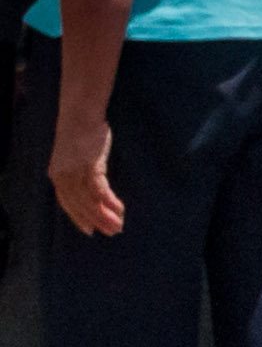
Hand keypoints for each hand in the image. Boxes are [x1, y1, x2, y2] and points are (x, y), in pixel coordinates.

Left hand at [49, 108, 120, 235]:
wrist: (80, 114)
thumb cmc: (81, 133)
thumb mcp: (74, 156)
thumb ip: (78, 172)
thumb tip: (91, 186)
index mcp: (56, 175)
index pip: (67, 204)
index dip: (78, 218)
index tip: (90, 230)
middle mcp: (62, 177)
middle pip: (80, 205)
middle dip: (96, 221)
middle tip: (112, 232)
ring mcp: (75, 172)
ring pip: (90, 201)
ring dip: (105, 215)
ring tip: (119, 225)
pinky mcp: (89, 166)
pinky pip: (99, 190)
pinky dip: (109, 201)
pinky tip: (119, 209)